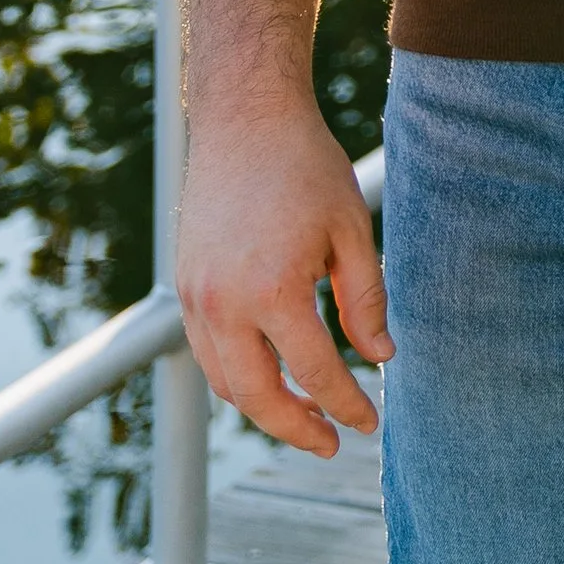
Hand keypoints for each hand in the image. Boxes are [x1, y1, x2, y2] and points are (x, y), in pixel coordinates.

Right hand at [177, 98, 391, 457]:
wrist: (245, 120)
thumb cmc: (306, 167)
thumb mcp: (351, 230)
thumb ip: (366, 299)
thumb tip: (380, 357)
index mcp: (272, 291)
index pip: (313, 372)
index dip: (345, 403)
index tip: (369, 422)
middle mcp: (223, 304)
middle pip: (258, 396)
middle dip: (297, 428)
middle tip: (332, 443)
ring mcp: (194, 298)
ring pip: (225, 382)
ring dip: (264, 408)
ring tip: (305, 416)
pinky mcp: (184, 287)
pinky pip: (207, 353)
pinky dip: (238, 376)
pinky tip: (271, 375)